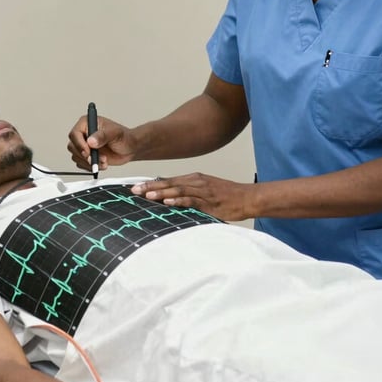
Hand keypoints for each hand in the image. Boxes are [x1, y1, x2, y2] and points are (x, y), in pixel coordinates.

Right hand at [67, 114, 136, 171]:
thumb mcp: (115, 133)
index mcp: (87, 123)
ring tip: (104, 161)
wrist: (130, 148)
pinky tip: (101, 164)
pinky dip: (90, 167)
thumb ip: (103, 136)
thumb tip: (91, 141)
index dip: (79, 144)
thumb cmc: (124, 137)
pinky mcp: (87, 156)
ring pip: (76, 156)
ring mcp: (84, 145)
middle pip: (72, 146)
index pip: (75, 134)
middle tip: (96, 159)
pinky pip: (81, 164)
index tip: (88, 152)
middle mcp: (83, 134)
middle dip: (85, 155)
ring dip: (89, 162)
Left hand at [131, 173, 251, 221]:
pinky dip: (179, 200)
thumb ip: (189, 195)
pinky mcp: (209, 201)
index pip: (168, 180)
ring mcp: (203, 191)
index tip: (136, 187)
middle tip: (134, 190)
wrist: (248, 198)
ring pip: (178, 189)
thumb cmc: (227, 197)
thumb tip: (171, 199)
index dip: (151, 183)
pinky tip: (168, 201)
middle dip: (151, 187)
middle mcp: (197, 182)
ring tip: (147, 195)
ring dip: (161, 192)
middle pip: (169, 183)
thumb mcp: (206, 192)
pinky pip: (192, 200)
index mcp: (194, 179)